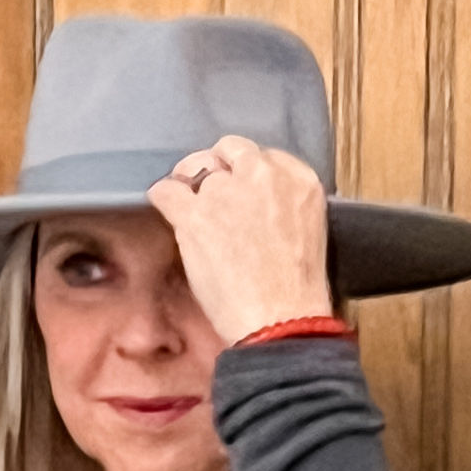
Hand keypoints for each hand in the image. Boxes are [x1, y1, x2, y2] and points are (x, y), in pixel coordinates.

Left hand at [148, 136, 335, 347]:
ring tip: (195, 218)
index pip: (261, 155)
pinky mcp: (196, 214)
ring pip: (196, 170)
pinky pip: (166, 190)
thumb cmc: (296, 290)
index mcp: (299, 178)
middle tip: (211, 198)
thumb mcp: (307, 229)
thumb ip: (282, 203)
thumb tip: (253, 201)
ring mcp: (226, 191)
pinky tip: (168, 212)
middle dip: (217, 170)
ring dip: (192, 190)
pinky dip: (163, 198)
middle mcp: (263, 174)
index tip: (239, 191)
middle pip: (229, 150)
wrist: (282, 319)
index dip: (244, 172)